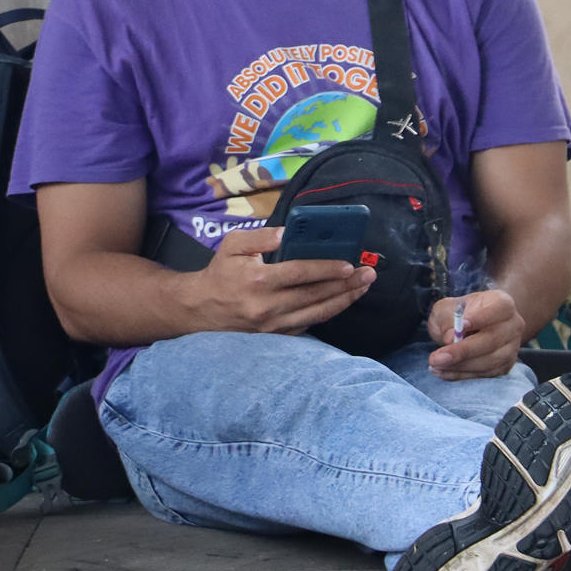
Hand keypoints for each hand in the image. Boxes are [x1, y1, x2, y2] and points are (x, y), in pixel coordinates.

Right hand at [194, 225, 375, 334]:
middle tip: (369, 274)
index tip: (348, 264)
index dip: (326, 269)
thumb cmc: (220, 273)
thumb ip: (259, 237)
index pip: (300, 273)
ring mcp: (273, 325)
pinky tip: (342, 302)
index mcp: (258, 280)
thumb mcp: (231, 245)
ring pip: (317, 313)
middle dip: (346, 284)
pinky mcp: (276, 336)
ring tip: (363, 288)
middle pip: (315, 295)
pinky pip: (309, 325)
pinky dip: (328, 313)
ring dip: (344, 300)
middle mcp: (268, 306)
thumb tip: (286, 234)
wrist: (202, 309)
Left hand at [428, 288, 523, 379]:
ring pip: (490, 361)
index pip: (498, 308)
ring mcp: (511, 347)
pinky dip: (462, 374)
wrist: (472, 327)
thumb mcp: (447, 308)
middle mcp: (512, 325)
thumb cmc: (458, 314)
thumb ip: (447, 318)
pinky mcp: (505, 365)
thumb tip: (450, 338)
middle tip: (437, 357)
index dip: (481, 317)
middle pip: (492, 340)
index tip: (461, 326)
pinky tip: (443, 371)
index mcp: (501, 303)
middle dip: (463, 351)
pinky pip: (485, 373)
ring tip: (436, 365)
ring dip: (460, 366)